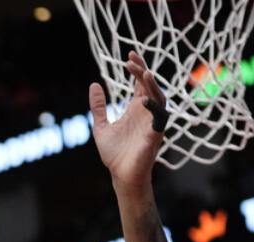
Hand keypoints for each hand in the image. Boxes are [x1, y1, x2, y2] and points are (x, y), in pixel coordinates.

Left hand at [89, 51, 167, 193]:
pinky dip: (154, 108)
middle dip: (142, 71)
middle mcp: (146, 112)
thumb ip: (98, 107)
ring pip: (159, 97)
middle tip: (131, 60)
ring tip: (143, 72)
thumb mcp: (101, 126)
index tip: (129, 54)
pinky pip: (159, 118)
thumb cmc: (115, 154)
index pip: (140, 83)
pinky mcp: (155, 134)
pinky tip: (143, 100)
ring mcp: (152, 122)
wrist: (121, 175)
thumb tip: (94, 85)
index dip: (137, 68)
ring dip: (151, 85)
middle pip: (149, 85)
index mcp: (136, 109)